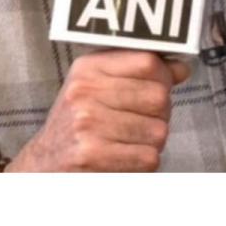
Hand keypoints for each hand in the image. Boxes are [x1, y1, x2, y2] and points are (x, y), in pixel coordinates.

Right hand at [6, 50, 190, 171]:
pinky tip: (123, 159)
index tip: (159, 87)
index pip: (148, 61)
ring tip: (127, 142)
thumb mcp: (99, 88)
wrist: (43, 165)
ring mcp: (87, 123)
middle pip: (158, 97)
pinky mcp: (92, 154)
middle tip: (139, 122)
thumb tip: (182, 67)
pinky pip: (148, 157)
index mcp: (88, 68)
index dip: (165, 77)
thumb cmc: (78, 124)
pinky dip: (142, 164)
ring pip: (158, 131)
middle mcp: (84, 91)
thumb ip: (140, 75)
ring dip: (151, 143)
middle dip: (159, 114)